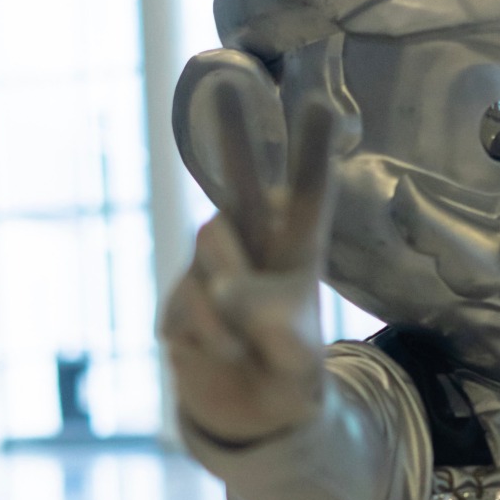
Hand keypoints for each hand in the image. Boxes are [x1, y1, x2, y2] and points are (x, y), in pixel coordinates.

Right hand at [161, 92, 335, 447]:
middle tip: (226, 84)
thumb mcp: (299, 354)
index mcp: (296, 255)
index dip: (312, 153)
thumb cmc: (286, 372)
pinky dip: (210, 338)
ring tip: (245, 339)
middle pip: (238, 187)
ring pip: (211, 249)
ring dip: (230, 295)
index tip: (321, 102)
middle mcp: (250, 252)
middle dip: (232, 136)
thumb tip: (226, 290)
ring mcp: (208, 273)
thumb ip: (274, 321)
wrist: (247, 415)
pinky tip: (221, 355)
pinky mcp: (178, 302)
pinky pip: (190, 307)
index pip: (307, 198)